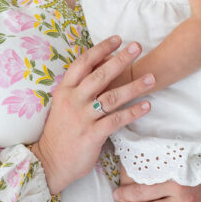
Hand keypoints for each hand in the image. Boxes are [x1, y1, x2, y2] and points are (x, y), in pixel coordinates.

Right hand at [30, 36, 154, 194]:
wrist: (49, 162)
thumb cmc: (60, 132)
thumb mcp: (64, 105)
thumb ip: (81, 89)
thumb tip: (102, 69)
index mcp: (65, 90)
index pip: (83, 63)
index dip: (101, 49)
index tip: (117, 39)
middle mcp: (73, 100)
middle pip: (100, 75)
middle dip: (121, 59)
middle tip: (137, 47)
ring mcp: (83, 118)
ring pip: (112, 97)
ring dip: (134, 86)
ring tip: (151, 78)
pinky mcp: (92, 135)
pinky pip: (116, 120)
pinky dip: (133, 113)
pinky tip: (146, 106)